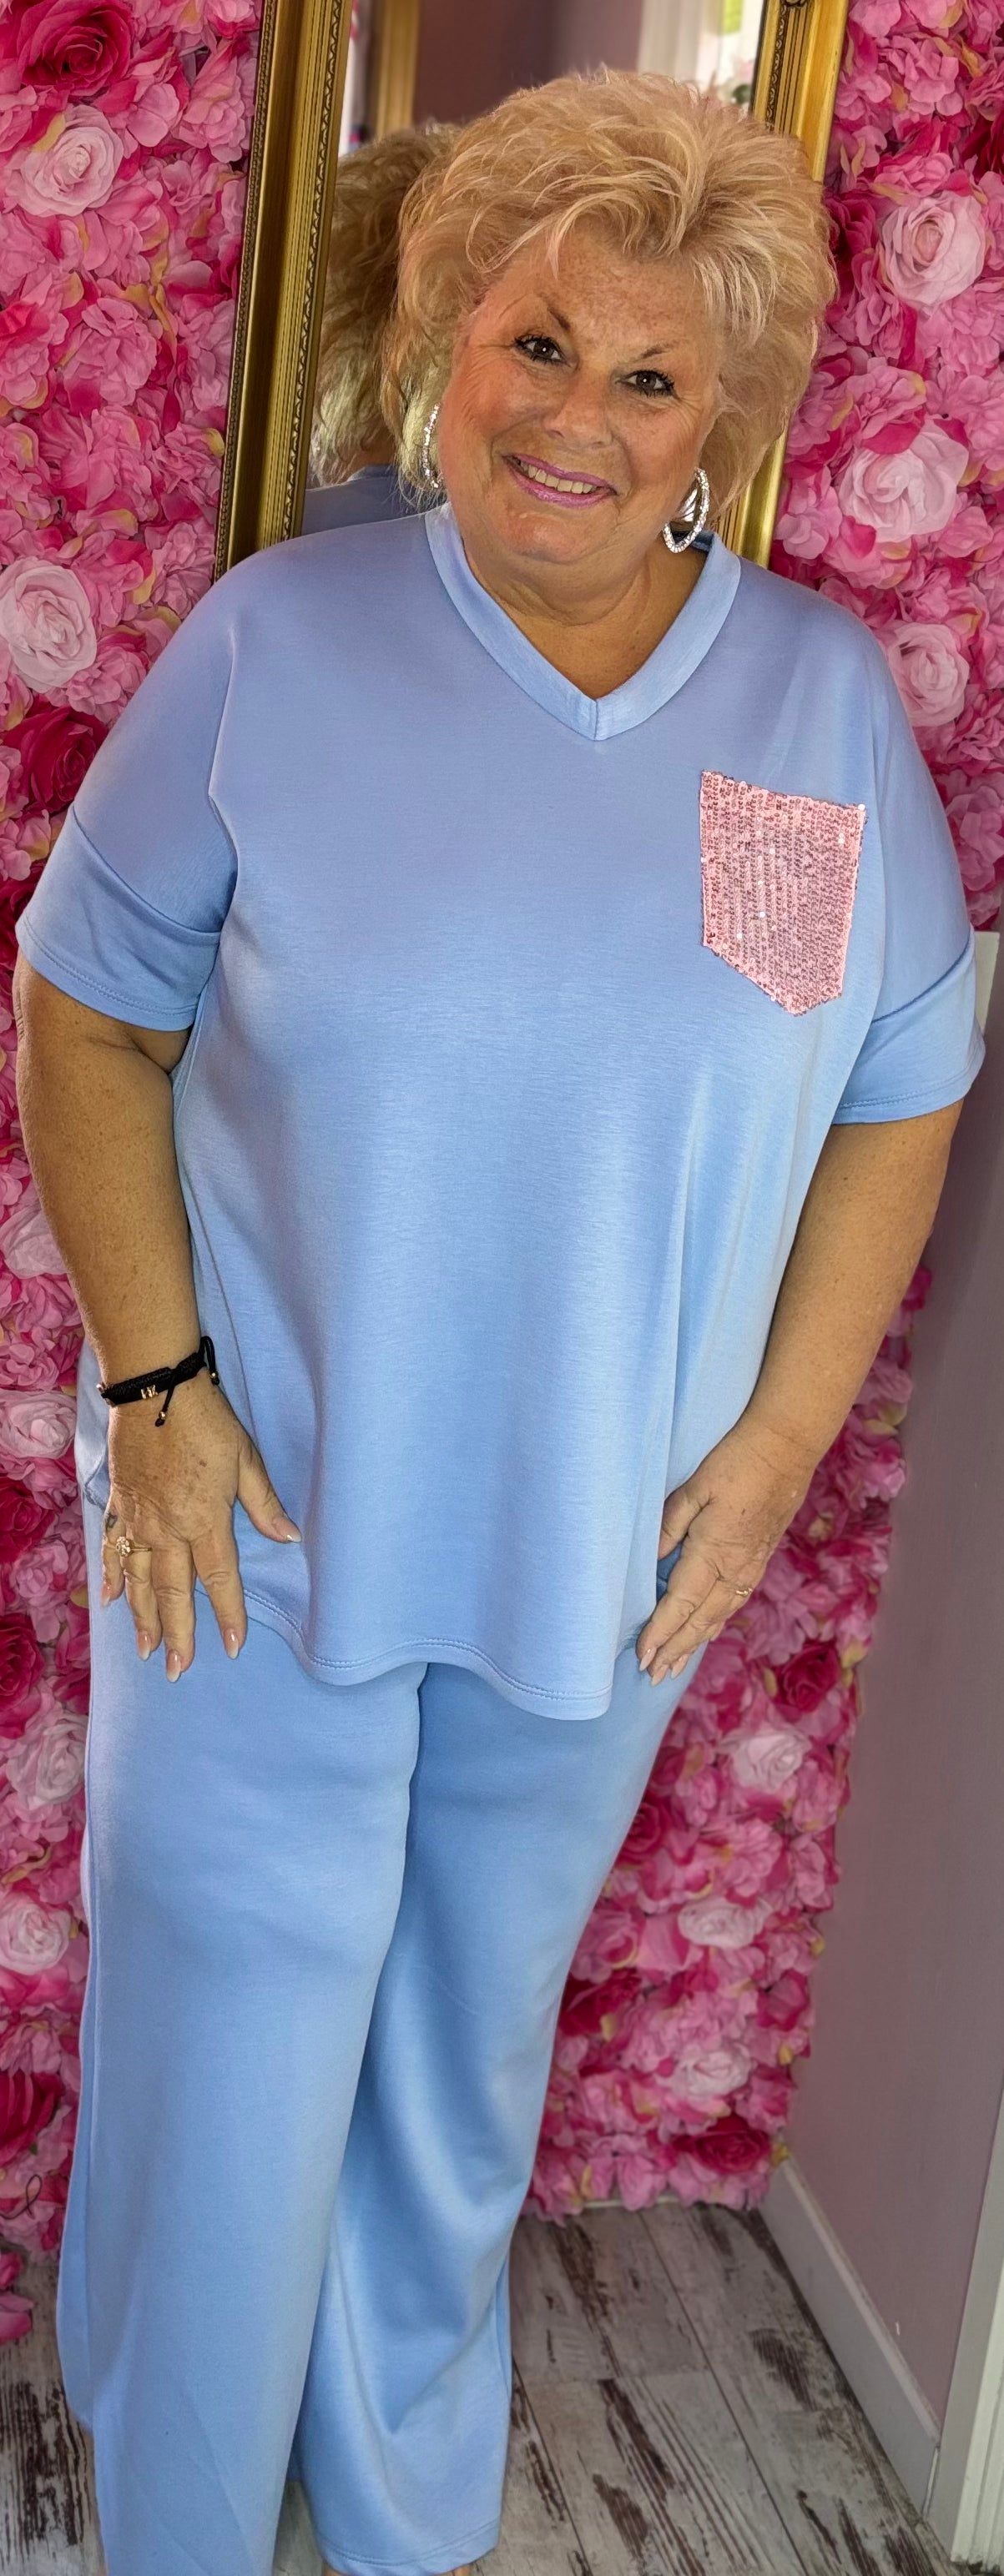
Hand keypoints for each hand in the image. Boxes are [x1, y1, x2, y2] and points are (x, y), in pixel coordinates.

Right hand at [100, 1372, 300, 1677]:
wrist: (155, 1389)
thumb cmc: (207, 1421)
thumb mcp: (246, 1459)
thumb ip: (264, 1503)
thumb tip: (290, 1538)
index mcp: (204, 1519)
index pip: (218, 1579)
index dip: (227, 1615)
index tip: (232, 1646)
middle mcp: (167, 1529)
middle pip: (171, 1592)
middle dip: (177, 1634)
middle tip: (178, 1669)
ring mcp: (138, 1519)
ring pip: (137, 1580)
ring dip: (142, 1618)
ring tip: (146, 1651)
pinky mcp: (119, 1505)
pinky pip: (112, 1548)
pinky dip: (109, 1577)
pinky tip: (109, 1601)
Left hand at [636, 1413, 816, 1686]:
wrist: (786, 1449)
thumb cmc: (735, 1463)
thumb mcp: (693, 1489)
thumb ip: (669, 1527)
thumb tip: (650, 1563)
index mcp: (713, 1553)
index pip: (680, 1604)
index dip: (660, 1633)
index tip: (643, 1656)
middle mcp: (734, 1570)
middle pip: (699, 1621)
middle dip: (675, 1649)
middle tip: (653, 1675)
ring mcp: (750, 1569)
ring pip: (718, 1617)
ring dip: (694, 1643)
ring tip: (674, 1666)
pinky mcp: (759, 1562)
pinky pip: (733, 1604)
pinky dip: (714, 1625)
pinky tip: (705, 1633)